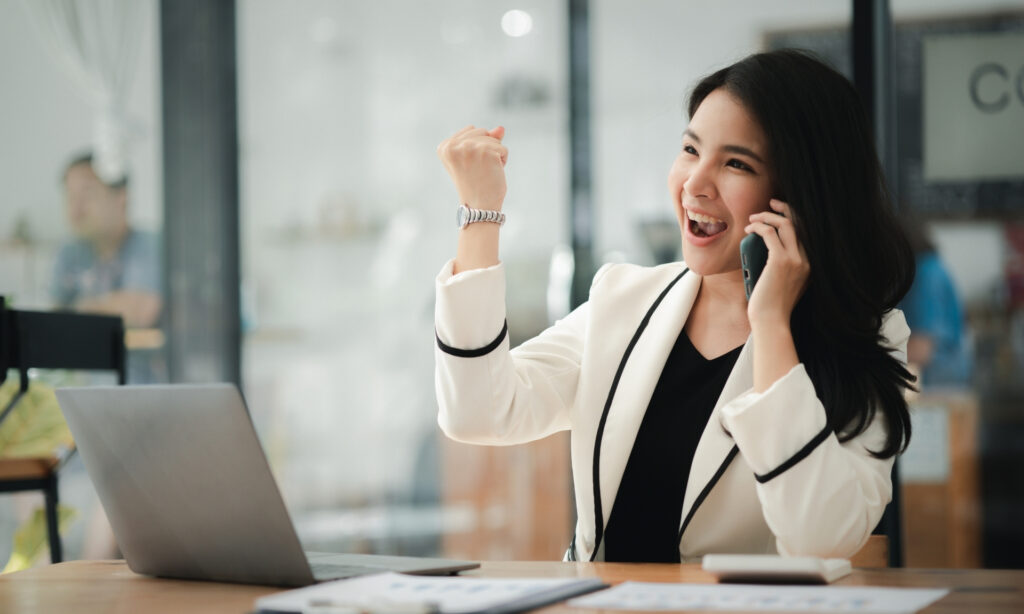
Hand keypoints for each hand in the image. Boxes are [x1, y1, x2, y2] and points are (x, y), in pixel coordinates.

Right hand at [436, 125, 507, 210]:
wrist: (479, 206)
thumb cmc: (476, 183)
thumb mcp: (475, 157)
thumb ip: (485, 138)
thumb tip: (501, 128)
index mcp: (444, 147)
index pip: (471, 130)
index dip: (477, 148)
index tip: (469, 166)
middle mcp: (454, 145)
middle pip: (483, 131)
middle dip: (487, 149)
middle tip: (478, 170)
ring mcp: (469, 147)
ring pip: (494, 139)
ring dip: (495, 155)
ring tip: (485, 172)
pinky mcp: (486, 151)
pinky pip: (503, 149)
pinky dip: (503, 161)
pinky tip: (493, 173)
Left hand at [744, 199, 810, 328]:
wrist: (771, 321)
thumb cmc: (772, 304)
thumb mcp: (784, 281)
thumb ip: (783, 265)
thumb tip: (767, 246)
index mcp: (810, 263)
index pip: (807, 231)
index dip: (794, 216)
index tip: (780, 210)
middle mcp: (807, 259)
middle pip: (799, 223)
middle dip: (784, 209)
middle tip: (770, 203)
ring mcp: (796, 259)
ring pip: (785, 224)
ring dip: (768, 216)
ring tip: (753, 218)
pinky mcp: (781, 261)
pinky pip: (770, 233)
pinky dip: (759, 227)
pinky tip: (750, 229)